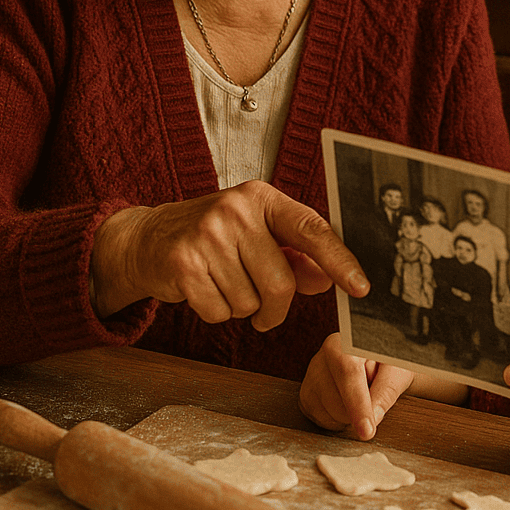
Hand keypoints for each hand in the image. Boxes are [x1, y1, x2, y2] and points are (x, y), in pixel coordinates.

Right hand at [90, 180, 368, 327]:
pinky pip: (219, 311)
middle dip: (276, 308)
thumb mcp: (259, 236)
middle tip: (264, 310)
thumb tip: (328, 278)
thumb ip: (297, 257)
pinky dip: (216, 312)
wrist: (148, 239)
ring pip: (249, 302)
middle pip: (280, 282)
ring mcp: (207, 234)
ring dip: (242, 308)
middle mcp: (236, 209)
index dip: (339, 260)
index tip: (360, 287)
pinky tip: (203, 289)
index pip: (311, 228)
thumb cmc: (217, 238)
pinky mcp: (182, 262)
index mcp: (263, 197)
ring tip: (224, 284)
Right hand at [299, 333, 414, 439]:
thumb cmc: (389, 362)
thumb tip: (373, 415)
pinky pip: (321, 421)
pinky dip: (338, 420)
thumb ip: (386, 390)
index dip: (358, 404)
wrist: (377, 360)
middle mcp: (325, 354)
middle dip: (359, 412)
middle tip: (373, 392)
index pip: (348, 373)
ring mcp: (311, 374)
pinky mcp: (307, 394)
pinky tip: (347, 402)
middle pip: (337, 401)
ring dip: (349, 416)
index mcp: (348, 341)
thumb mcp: (398, 370)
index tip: (367, 430)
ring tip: (360, 393)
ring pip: (327, 414)